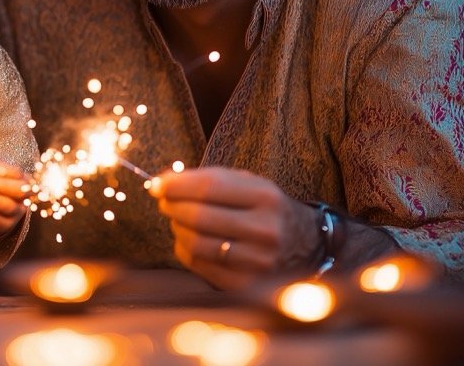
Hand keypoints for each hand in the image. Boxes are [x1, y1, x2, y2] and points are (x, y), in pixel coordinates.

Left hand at [150, 166, 317, 289]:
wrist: (306, 245)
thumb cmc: (267, 209)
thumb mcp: (250, 184)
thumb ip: (209, 179)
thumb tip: (162, 182)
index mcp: (266, 197)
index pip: (209, 187)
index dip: (176, 185)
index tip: (157, 184)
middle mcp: (265, 230)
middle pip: (199, 217)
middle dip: (172, 206)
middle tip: (164, 202)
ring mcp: (258, 261)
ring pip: (196, 243)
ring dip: (177, 229)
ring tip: (178, 220)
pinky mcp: (247, 284)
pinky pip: (200, 265)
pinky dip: (184, 250)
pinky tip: (188, 241)